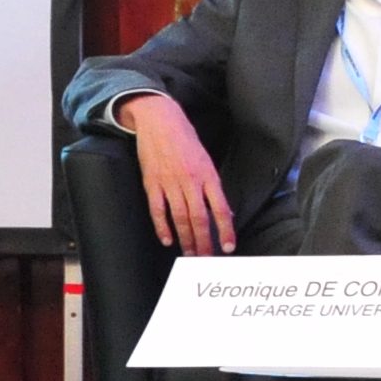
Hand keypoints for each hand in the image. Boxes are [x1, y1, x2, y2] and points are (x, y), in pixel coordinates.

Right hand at [120, 92, 236, 253]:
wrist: (159, 120)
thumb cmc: (185, 140)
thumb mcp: (206, 160)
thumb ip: (213, 187)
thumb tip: (225, 212)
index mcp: (208, 175)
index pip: (220, 209)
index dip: (225, 230)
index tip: (228, 247)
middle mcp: (190, 181)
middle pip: (199, 219)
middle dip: (204, 242)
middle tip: (207, 259)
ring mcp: (169, 183)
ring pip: (180, 218)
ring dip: (186, 239)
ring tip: (190, 254)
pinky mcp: (152, 183)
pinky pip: (157, 210)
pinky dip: (162, 227)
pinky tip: (167, 240)